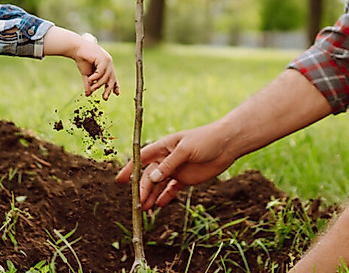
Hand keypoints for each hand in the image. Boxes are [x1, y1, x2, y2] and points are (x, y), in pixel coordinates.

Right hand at [45, 28, 119, 99]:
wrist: (76, 49)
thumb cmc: (82, 59)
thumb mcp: (86, 74)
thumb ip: (88, 84)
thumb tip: (88, 95)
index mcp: (106, 66)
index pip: (113, 77)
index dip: (115, 85)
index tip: (116, 94)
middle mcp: (109, 63)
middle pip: (112, 78)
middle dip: (108, 89)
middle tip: (104, 98)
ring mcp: (107, 60)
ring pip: (106, 77)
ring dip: (99, 84)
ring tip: (92, 88)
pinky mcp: (103, 59)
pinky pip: (102, 72)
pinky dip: (96, 77)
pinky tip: (90, 80)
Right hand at [114, 122, 238, 208]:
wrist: (228, 144)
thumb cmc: (206, 140)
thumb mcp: (186, 150)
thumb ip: (169, 164)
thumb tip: (152, 178)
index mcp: (164, 146)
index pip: (142, 157)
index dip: (130, 168)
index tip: (120, 180)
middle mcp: (167, 158)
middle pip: (149, 175)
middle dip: (142, 189)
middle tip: (137, 203)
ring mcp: (176, 169)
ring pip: (159, 184)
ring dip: (151, 195)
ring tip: (145, 209)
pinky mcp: (186, 178)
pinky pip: (171, 189)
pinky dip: (165, 197)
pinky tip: (158, 205)